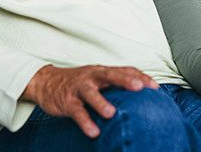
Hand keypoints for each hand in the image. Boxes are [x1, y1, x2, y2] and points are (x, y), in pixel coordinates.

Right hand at [21, 64, 158, 137]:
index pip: (124, 70)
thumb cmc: (78, 83)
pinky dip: (85, 121)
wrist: (45, 82)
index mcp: (102, 71)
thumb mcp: (97, 80)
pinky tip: (93, 132)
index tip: (155, 87)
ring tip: (112, 114)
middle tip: (140, 88)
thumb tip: (141, 93)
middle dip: (125, 80)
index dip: (140, 76)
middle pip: (110, 75)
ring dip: (101, 102)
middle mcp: (91, 77)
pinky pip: (77, 112)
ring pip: (90, 93)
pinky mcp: (67, 102)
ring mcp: (78, 88)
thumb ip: (115, 84)